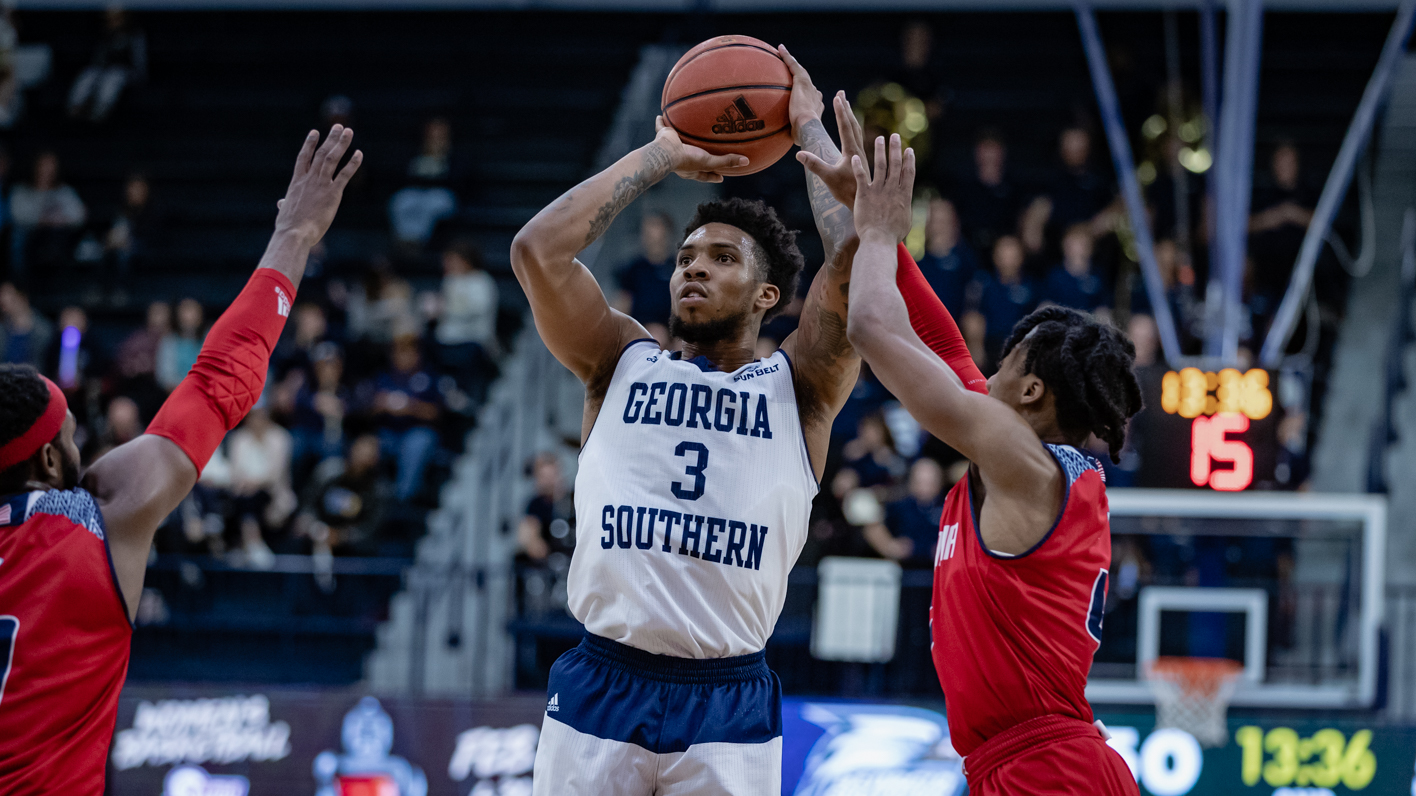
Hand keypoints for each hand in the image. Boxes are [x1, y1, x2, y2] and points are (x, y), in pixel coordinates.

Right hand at [274, 125, 362, 246]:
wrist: (294, 233)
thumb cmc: (288, 226)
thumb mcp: (285, 211)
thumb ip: (285, 204)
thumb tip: (281, 203)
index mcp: (297, 182)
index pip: (303, 158)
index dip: (309, 144)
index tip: (315, 132)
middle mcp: (309, 179)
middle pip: (320, 153)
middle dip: (330, 138)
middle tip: (338, 126)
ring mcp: (321, 184)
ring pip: (331, 158)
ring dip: (341, 143)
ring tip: (348, 131)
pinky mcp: (332, 193)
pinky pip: (344, 175)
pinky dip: (352, 163)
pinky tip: (359, 154)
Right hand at [653, 116, 747, 182]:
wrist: (667, 152)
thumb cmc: (688, 160)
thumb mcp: (709, 161)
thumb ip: (727, 161)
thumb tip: (747, 162)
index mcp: (690, 169)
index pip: (704, 175)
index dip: (712, 176)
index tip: (721, 177)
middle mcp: (680, 160)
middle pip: (691, 158)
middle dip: (697, 155)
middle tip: (705, 152)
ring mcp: (672, 149)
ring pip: (678, 143)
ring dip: (681, 138)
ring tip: (686, 131)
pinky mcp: (664, 137)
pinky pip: (662, 127)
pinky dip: (661, 122)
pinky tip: (662, 114)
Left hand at [778, 45, 821, 141]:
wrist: (807, 127)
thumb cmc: (803, 137)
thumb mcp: (796, 137)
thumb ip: (791, 137)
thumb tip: (781, 145)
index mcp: (817, 109)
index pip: (814, 101)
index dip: (810, 99)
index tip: (806, 99)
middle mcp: (816, 96)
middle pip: (809, 87)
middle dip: (804, 82)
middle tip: (796, 79)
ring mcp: (810, 87)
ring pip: (800, 73)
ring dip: (793, 64)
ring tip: (784, 56)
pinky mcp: (802, 81)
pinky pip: (793, 65)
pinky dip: (787, 56)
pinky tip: (779, 48)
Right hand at [797, 91, 868, 210]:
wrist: (864, 203)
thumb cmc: (846, 192)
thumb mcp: (828, 178)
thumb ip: (815, 165)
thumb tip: (799, 154)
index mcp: (851, 151)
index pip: (845, 127)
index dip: (840, 111)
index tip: (837, 96)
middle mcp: (858, 150)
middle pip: (852, 124)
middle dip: (845, 108)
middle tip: (841, 93)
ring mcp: (861, 155)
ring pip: (857, 131)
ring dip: (851, 116)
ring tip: (846, 105)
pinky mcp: (862, 161)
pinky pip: (860, 139)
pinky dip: (855, 129)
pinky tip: (854, 131)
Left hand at [851, 134, 915, 242]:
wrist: (879, 240)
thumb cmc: (892, 236)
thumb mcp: (905, 222)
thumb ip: (904, 210)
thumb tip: (905, 208)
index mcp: (904, 195)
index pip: (908, 173)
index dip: (909, 160)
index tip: (908, 150)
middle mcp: (892, 190)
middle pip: (895, 164)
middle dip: (896, 149)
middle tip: (895, 136)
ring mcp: (878, 191)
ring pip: (880, 166)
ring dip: (880, 151)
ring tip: (880, 139)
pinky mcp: (864, 194)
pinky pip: (861, 177)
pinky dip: (859, 167)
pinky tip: (856, 157)